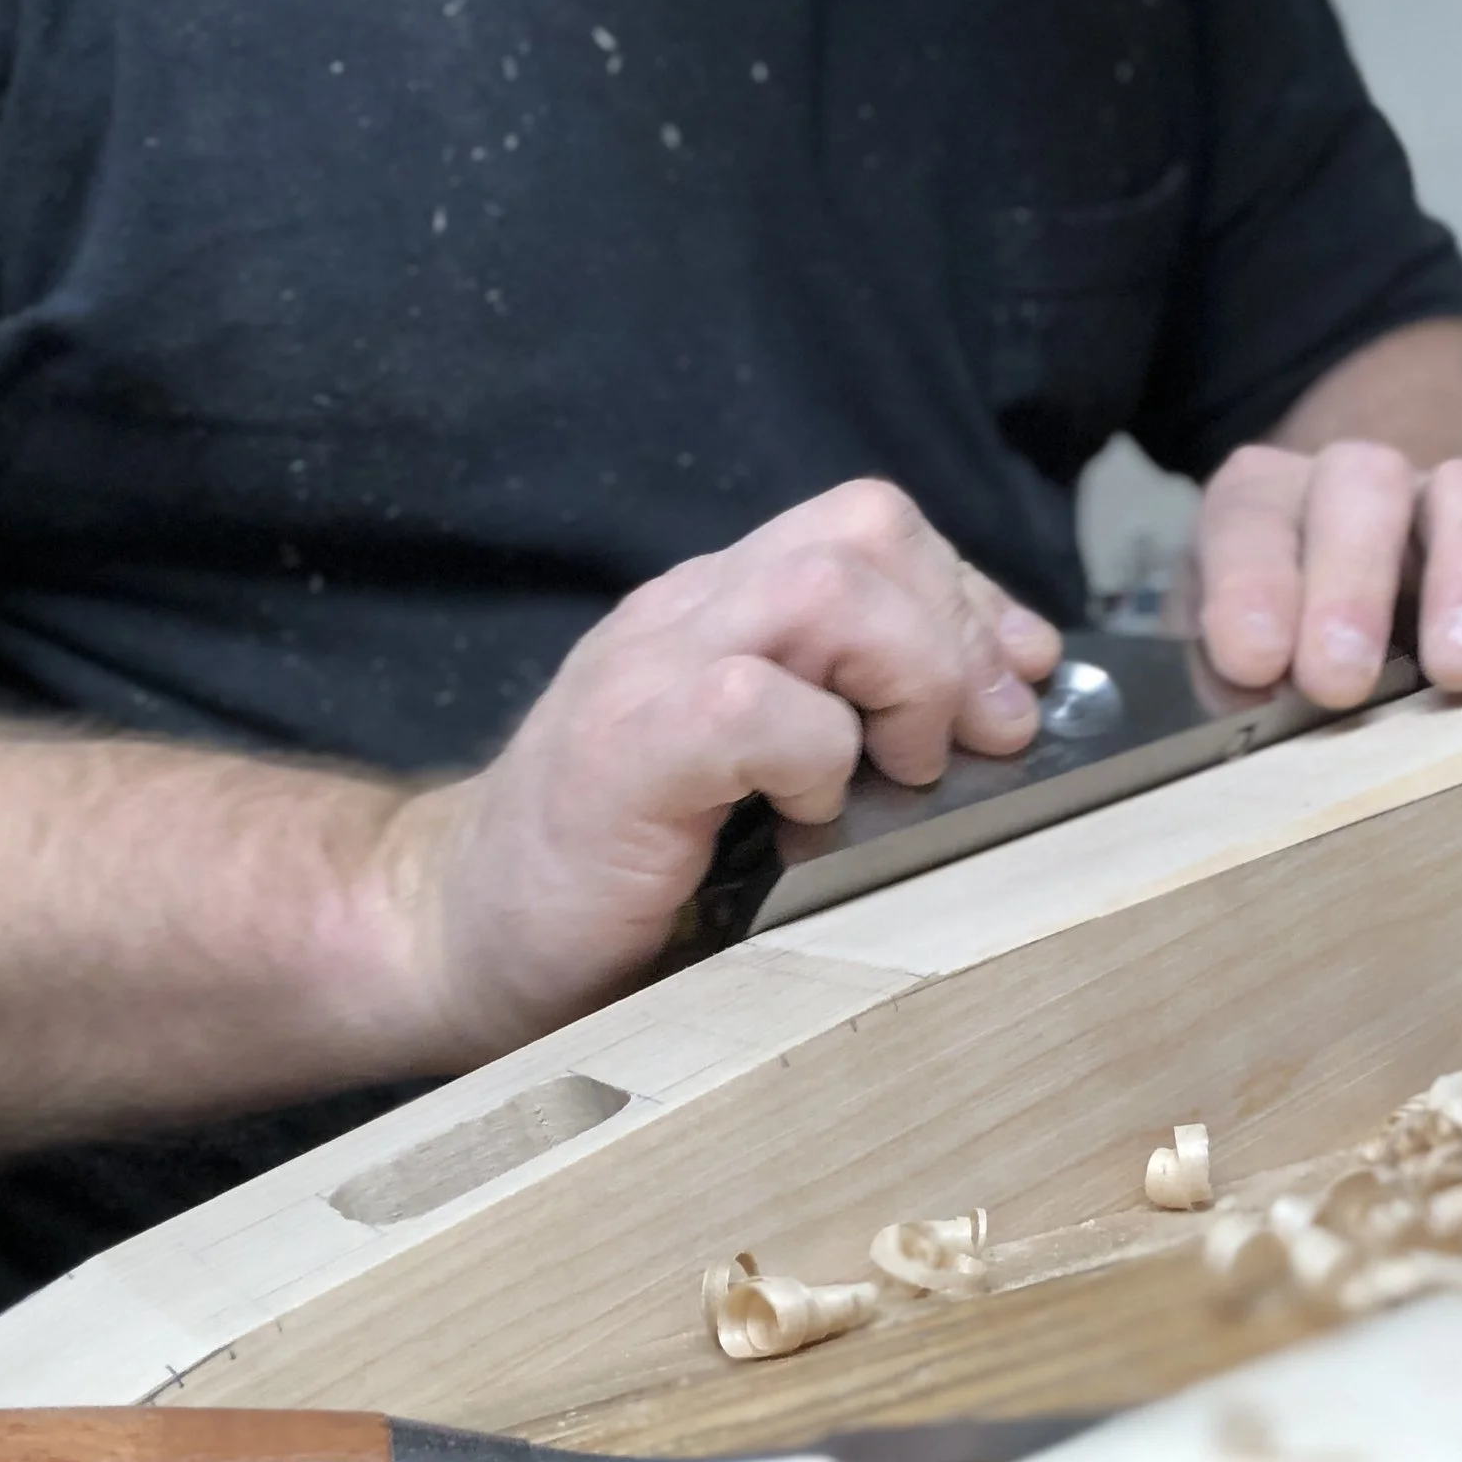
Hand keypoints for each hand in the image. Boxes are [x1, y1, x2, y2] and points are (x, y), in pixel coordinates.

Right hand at [379, 480, 1062, 1055]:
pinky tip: (808, 819)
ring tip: (901, 773)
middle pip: (868, 527)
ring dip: (906, 680)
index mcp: (720, 612)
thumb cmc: (615, 880)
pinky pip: (758, 702)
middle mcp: (686, 615)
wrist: (446, 934)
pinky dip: (817, 757)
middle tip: (976, 740)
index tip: (1016, 684)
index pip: (874, 530)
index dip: (969, 595)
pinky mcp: (626, 748)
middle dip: (956, 631)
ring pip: (829, 588)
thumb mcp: (751, 783)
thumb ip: (845, 728)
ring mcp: (648, 671)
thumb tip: (999, 721)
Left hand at [1191, 443, 1461, 704]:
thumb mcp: (1233, 667)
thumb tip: (1257, 695)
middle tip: (1342, 680)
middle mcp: (1361, 487)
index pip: (1250, 515)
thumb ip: (1232, 677)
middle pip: (1364, 484)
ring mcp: (1457, 504)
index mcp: (1265, 505)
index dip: (1250, 582)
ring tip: (1459, 670)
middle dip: (1351, 583)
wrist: (1358, 626)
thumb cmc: (1283, 656)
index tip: (1255, 661)